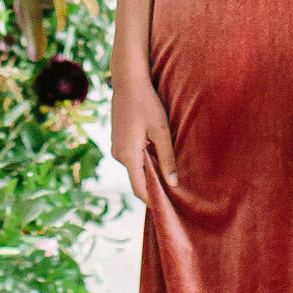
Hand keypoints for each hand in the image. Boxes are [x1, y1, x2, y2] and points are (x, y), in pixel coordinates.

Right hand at [111, 76, 177, 203]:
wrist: (128, 81)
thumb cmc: (147, 104)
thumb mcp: (161, 131)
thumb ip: (167, 158)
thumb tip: (173, 183)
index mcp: (129, 156)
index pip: (140, 189)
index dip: (153, 201)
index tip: (167, 210)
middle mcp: (118, 155)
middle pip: (138, 179)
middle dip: (155, 186)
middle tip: (175, 193)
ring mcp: (116, 147)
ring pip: (136, 167)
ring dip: (151, 171)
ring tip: (171, 174)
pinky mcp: (118, 140)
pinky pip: (132, 157)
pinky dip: (145, 160)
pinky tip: (159, 155)